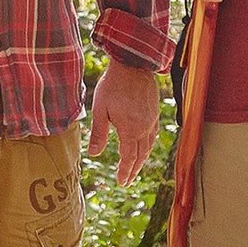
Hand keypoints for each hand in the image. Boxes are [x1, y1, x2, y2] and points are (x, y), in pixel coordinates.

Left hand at [87, 62, 159, 186]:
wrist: (133, 64)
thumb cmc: (113, 86)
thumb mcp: (100, 109)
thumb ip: (98, 133)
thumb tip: (93, 154)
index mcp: (130, 129)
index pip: (129, 157)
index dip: (125, 171)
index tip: (121, 181)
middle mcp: (144, 128)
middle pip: (141, 155)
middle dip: (133, 169)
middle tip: (126, 181)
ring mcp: (151, 120)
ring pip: (148, 146)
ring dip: (141, 159)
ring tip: (134, 168)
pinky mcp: (154, 112)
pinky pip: (153, 135)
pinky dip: (147, 146)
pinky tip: (143, 146)